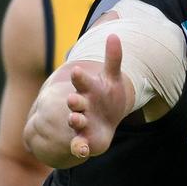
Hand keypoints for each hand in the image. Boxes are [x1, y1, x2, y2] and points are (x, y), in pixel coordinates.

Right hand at [66, 34, 131, 158]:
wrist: (105, 119)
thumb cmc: (106, 95)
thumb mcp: (112, 77)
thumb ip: (113, 58)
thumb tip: (114, 34)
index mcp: (87, 89)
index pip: (82, 80)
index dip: (79, 77)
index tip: (76, 70)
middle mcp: (81, 105)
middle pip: (75, 102)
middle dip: (74, 101)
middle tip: (73, 100)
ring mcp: (82, 122)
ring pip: (75, 121)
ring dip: (75, 120)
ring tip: (75, 119)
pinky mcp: (85, 139)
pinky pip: (80, 145)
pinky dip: (79, 148)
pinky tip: (81, 151)